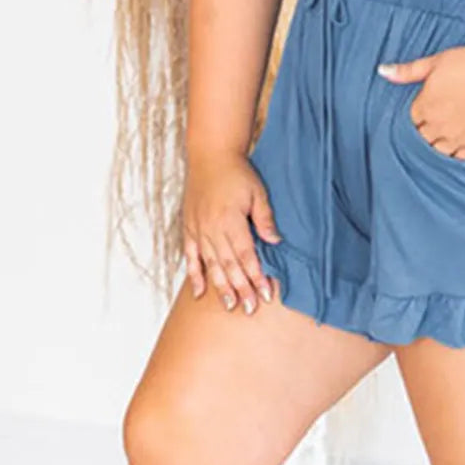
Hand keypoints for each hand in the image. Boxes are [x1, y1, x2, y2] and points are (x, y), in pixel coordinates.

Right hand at [181, 151, 282, 313]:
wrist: (210, 156)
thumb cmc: (237, 173)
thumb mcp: (258, 192)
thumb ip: (265, 219)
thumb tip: (275, 243)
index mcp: (231, 220)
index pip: (246, 256)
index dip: (256, 277)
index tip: (266, 294)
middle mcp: (212, 229)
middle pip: (229, 266)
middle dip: (242, 289)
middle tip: (251, 308)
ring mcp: (198, 230)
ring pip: (211, 265)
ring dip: (221, 287)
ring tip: (230, 306)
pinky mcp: (189, 228)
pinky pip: (190, 256)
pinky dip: (194, 275)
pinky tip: (199, 292)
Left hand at [377, 42, 464, 160]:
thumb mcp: (435, 62)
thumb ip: (407, 71)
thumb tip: (382, 71)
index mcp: (425, 107)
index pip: (410, 121)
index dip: (416, 114)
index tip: (423, 108)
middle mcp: (439, 127)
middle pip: (421, 138)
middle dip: (424, 130)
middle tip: (434, 120)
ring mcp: (459, 137)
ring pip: (438, 151)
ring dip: (437, 144)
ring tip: (444, 132)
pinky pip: (460, 156)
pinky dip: (456, 152)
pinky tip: (458, 143)